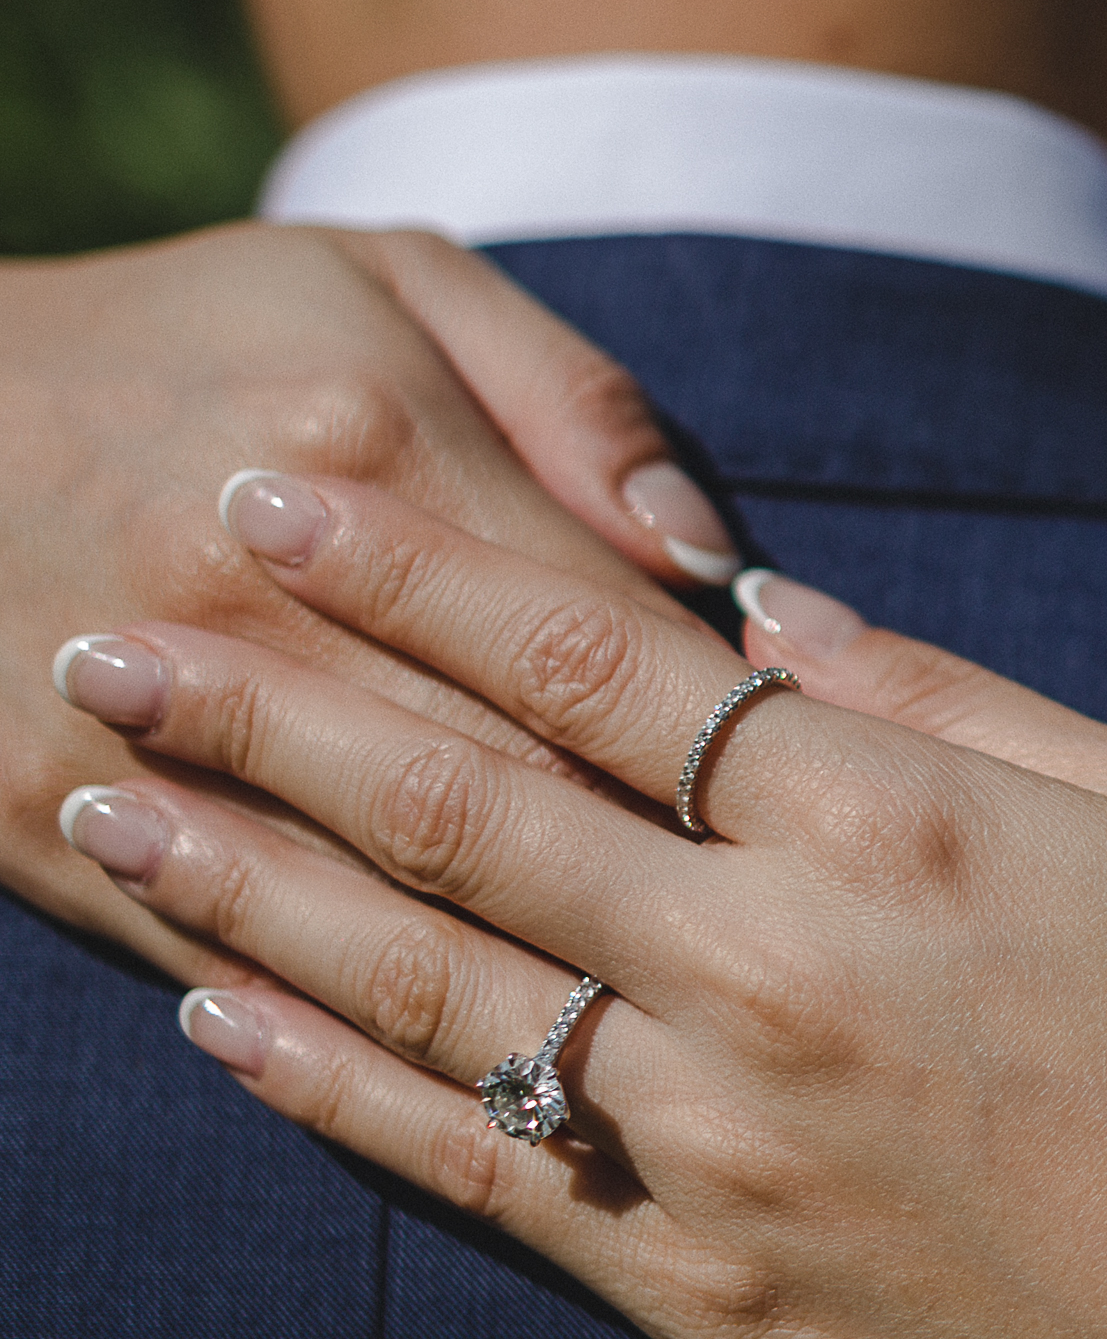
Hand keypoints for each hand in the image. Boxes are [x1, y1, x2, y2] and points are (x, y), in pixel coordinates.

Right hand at [0, 224, 735, 980]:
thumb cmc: (190, 337)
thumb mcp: (394, 282)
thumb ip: (580, 405)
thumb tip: (703, 554)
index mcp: (372, 450)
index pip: (601, 637)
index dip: (717, 728)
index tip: (798, 784)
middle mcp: (254, 601)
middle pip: (513, 788)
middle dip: (653, 870)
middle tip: (760, 929)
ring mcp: (142, 728)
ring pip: (379, 898)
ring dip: (521, 972)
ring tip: (650, 1014)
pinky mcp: (39, 822)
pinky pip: (233, 954)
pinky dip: (350, 1026)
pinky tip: (466, 1056)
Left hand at [52, 473, 1106, 1338]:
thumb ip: (959, 705)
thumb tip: (773, 610)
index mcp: (899, 827)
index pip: (601, 659)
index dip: (420, 569)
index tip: (281, 492)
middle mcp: (775, 971)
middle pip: (468, 805)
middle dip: (270, 699)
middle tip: (109, 621)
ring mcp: (722, 1147)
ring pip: (429, 981)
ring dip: (242, 879)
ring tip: (97, 796)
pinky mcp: (705, 1300)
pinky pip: (473, 1174)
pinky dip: (331, 1091)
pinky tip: (221, 1018)